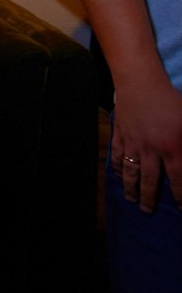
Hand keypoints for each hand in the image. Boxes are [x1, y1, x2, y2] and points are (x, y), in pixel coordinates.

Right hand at [110, 80, 181, 211]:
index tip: (181, 209)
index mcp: (173, 148)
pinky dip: (117, 167)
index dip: (181, 197)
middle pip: (149, 180)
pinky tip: (118, 174)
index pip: (178, 180)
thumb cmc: (172, 100)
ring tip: (130, 199)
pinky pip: (117, 155)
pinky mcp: (121, 134)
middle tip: (146, 210)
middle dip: (148, 198)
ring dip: (130, 187)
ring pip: (131, 171)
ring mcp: (133, 143)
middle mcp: (151, 150)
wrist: (141, 82)